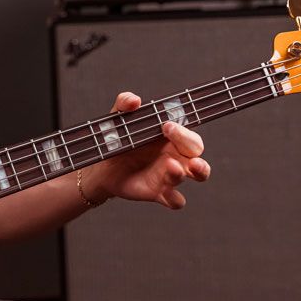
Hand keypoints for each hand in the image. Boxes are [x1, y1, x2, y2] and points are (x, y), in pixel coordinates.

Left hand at [82, 92, 210, 209]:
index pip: (188, 135)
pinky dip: (175, 199)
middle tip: (190, 159)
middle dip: (197, 157)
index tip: (166, 126)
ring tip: (171, 168)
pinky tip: (166, 195)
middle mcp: (176, 156)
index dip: (182, 132)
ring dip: (185, 173)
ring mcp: (169, 175)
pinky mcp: (159, 193)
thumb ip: (124, 103)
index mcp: (172, 138)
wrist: (102, 166)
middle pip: (198, 156)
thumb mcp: (118, 118)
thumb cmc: (117, 139)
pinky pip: (176, 201)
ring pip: (193, 177)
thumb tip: (134, 100)